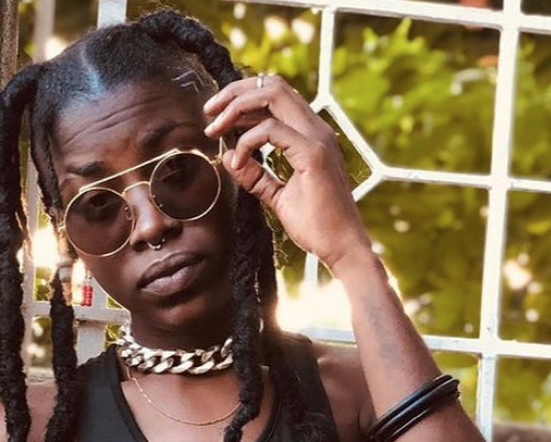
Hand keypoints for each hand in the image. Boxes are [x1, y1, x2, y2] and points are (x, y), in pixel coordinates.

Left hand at [203, 74, 372, 271]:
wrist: (342, 248)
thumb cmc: (318, 226)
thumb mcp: (278, 196)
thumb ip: (256, 176)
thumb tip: (229, 158)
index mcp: (311, 134)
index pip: (275, 95)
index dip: (242, 98)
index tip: (217, 118)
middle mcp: (317, 129)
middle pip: (272, 84)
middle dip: (234, 92)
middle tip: (209, 112)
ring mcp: (317, 139)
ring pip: (273, 94)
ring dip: (236, 106)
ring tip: (215, 128)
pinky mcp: (313, 155)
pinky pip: (272, 130)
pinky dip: (247, 142)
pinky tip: (238, 161)